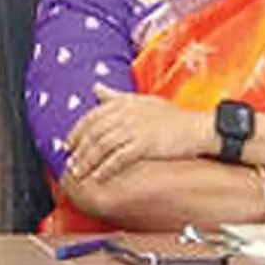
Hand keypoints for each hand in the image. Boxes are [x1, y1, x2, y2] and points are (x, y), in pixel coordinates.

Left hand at [65, 83, 209, 181]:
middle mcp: (125, 114)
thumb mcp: (141, 100)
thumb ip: (115, 95)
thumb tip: (95, 87)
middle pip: (94, 132)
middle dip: (79, 149)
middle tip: (68, 162)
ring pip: (102, 146)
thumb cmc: (171, 115)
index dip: (77, 132)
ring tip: (78, 173)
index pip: (91, 117)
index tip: (68, 145)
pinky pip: (119, 158)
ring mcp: (135, 129)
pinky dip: (106, 168)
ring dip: (87, 161)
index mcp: (123, 103)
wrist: (197, 127)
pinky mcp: (145, 145)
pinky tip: (98, 177)